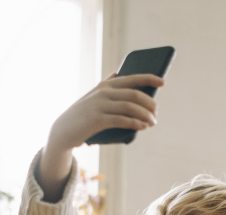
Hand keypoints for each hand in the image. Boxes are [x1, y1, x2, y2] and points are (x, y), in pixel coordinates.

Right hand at [48, 73, 162, 150]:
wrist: (63, 131)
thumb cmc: (84, 115)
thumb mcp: (95, 97)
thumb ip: (107, 86)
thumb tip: (119, 73)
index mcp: (105, 85)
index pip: (131, 78)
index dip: (149, 78)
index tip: (162, 82)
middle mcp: (103, 92)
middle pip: (134, 94)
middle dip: (150, 103)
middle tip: (156, 113)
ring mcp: (100, 105)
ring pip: (130, 107)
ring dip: (145, 115)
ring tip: (153, 122)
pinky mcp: (97, 120)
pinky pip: (122, 120)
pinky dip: (135, 123)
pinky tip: (143, 127)